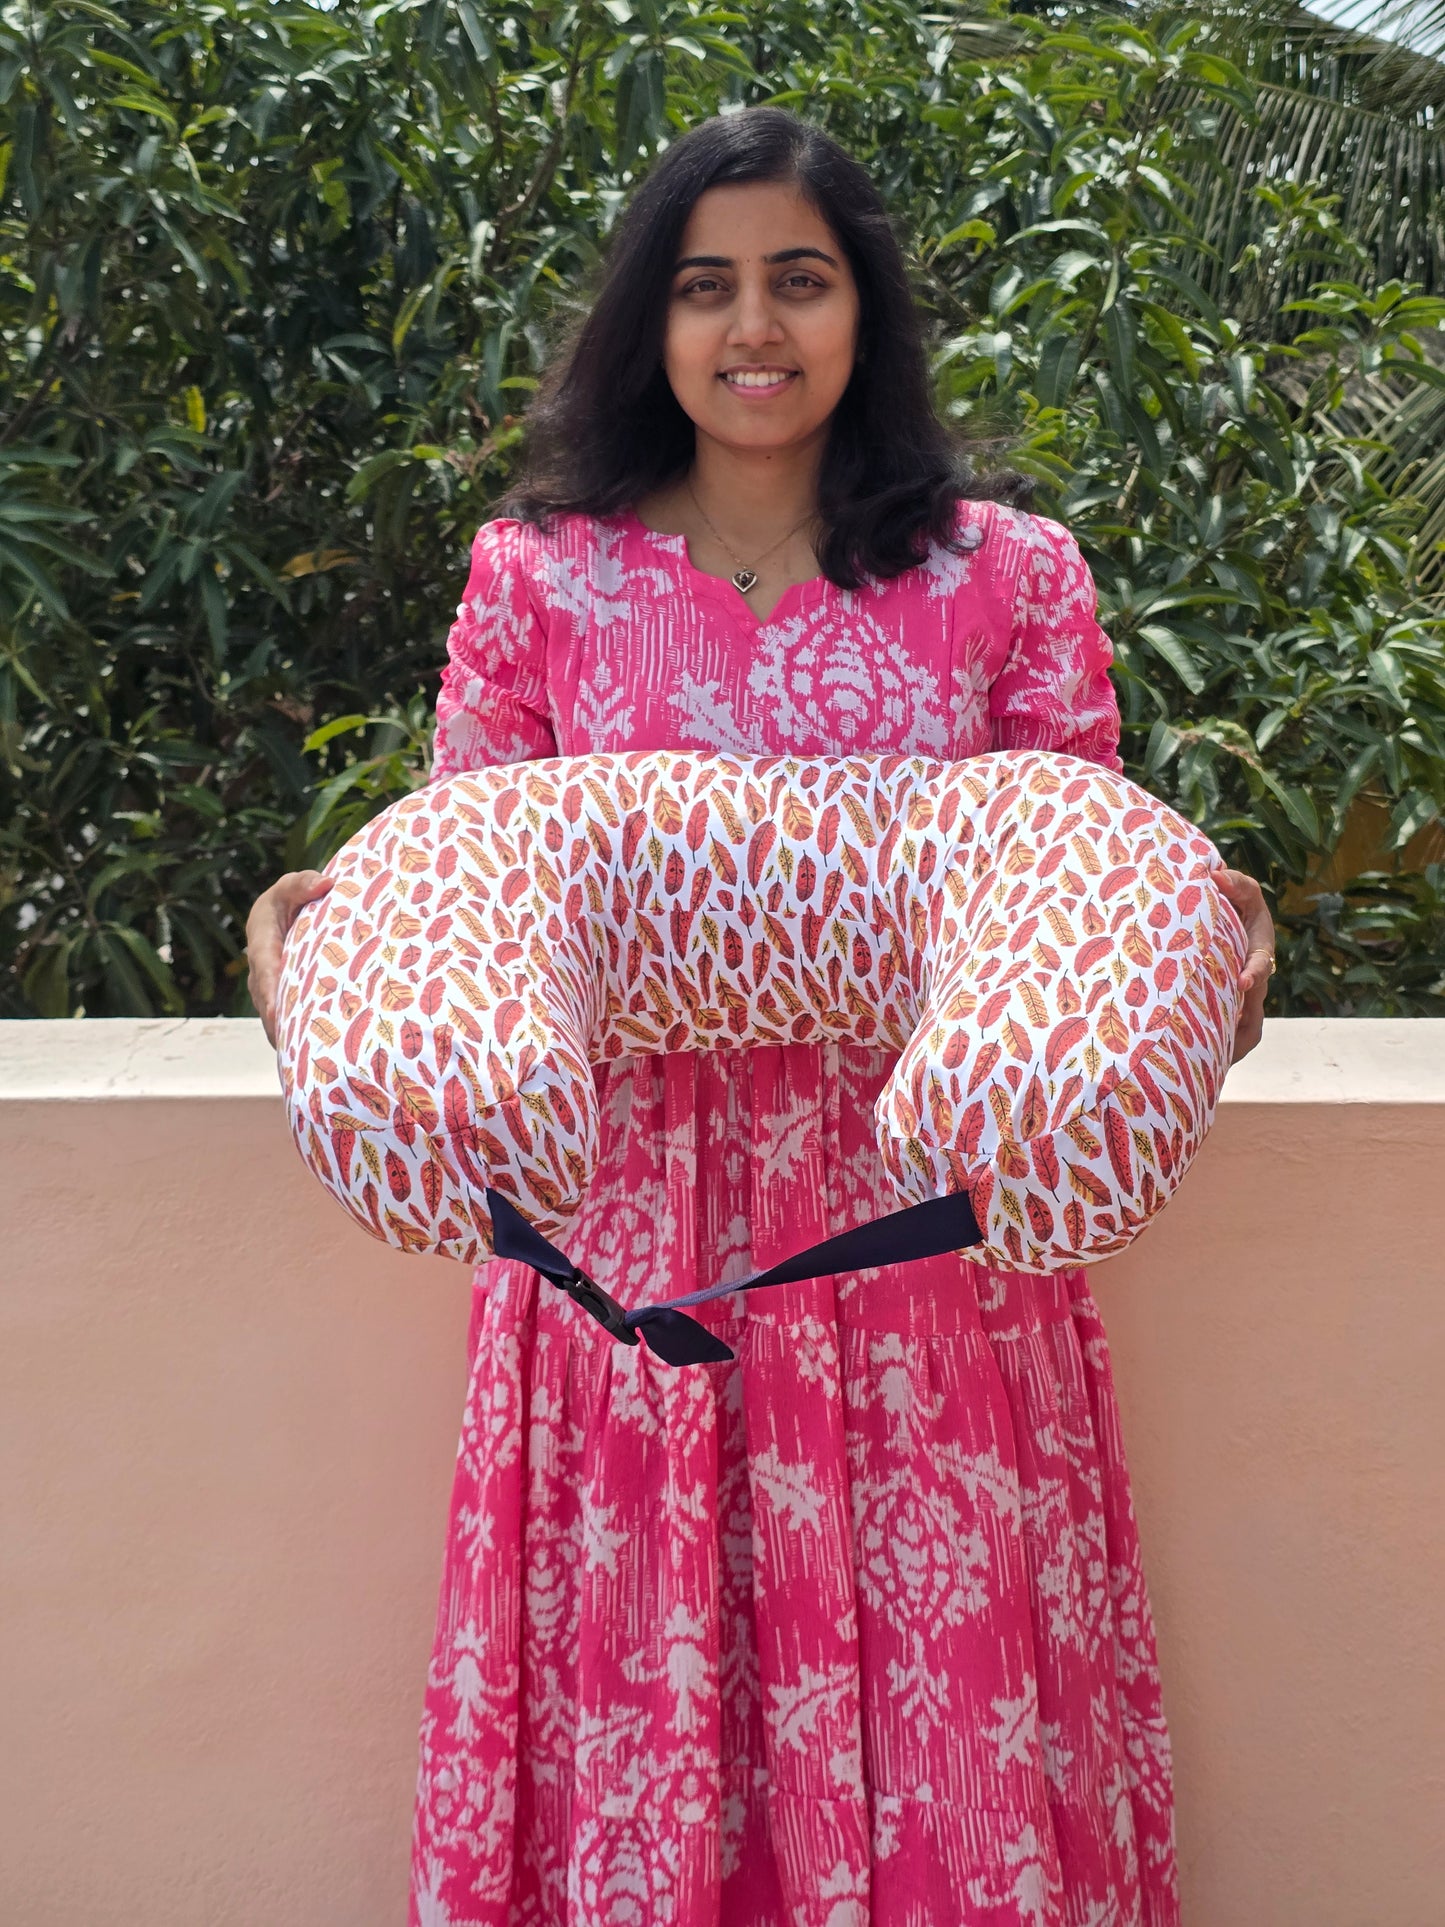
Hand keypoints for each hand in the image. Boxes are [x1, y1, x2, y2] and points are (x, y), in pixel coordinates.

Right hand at [245, 870, 332, 1045]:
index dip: (271, 993)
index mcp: (262, 944)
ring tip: (311, 1060)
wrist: (287, 915)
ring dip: (291, 1038)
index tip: (277, 1012)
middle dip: (281, 1027)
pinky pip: (288, 1021)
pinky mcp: (283, 1001)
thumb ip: (304, 884)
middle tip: (298, 1050)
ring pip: (278, 1018)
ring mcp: (271, 991)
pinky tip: (319, 1057)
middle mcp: (262, 973)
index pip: (265, 971)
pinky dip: (298, 1038)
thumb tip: (325, 882)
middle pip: (270, 1004)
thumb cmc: (291, 898)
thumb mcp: (292, 887)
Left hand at [1215, 868, 1274, 1062]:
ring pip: (1245, 1032)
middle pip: (1254, 1011)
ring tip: (1209, 1066)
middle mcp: (1255, 980)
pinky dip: (1220, 1053)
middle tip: (1222, 1043)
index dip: (1254, 973)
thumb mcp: (1241, 890)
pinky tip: (1197, 1068)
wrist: (1234, 923)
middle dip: (1240, 1027)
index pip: (1260, 964)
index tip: (1243, 980)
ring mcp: (1246, 1000)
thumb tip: (1215, 876)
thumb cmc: (1238, 904)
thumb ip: (1235, 883)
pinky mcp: (1232, 1012)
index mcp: (1260, 951)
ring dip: (1230, 1049)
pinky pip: (1231, 1038)